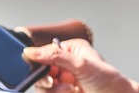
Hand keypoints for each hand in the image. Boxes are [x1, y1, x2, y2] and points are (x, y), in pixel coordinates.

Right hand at [23, 39, 138, 92]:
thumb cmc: (107, 79)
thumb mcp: (80, 64)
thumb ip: (56, 57)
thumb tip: (31, 51)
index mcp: (69, 50)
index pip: (45, 52)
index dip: (40, 62)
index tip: (44, 70)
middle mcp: (65, 64)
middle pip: (41, 71)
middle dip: (47, 79)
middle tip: (54, 82)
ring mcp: (64, 80)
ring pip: (44, 86)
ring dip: (54, 90)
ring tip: (70, 90)